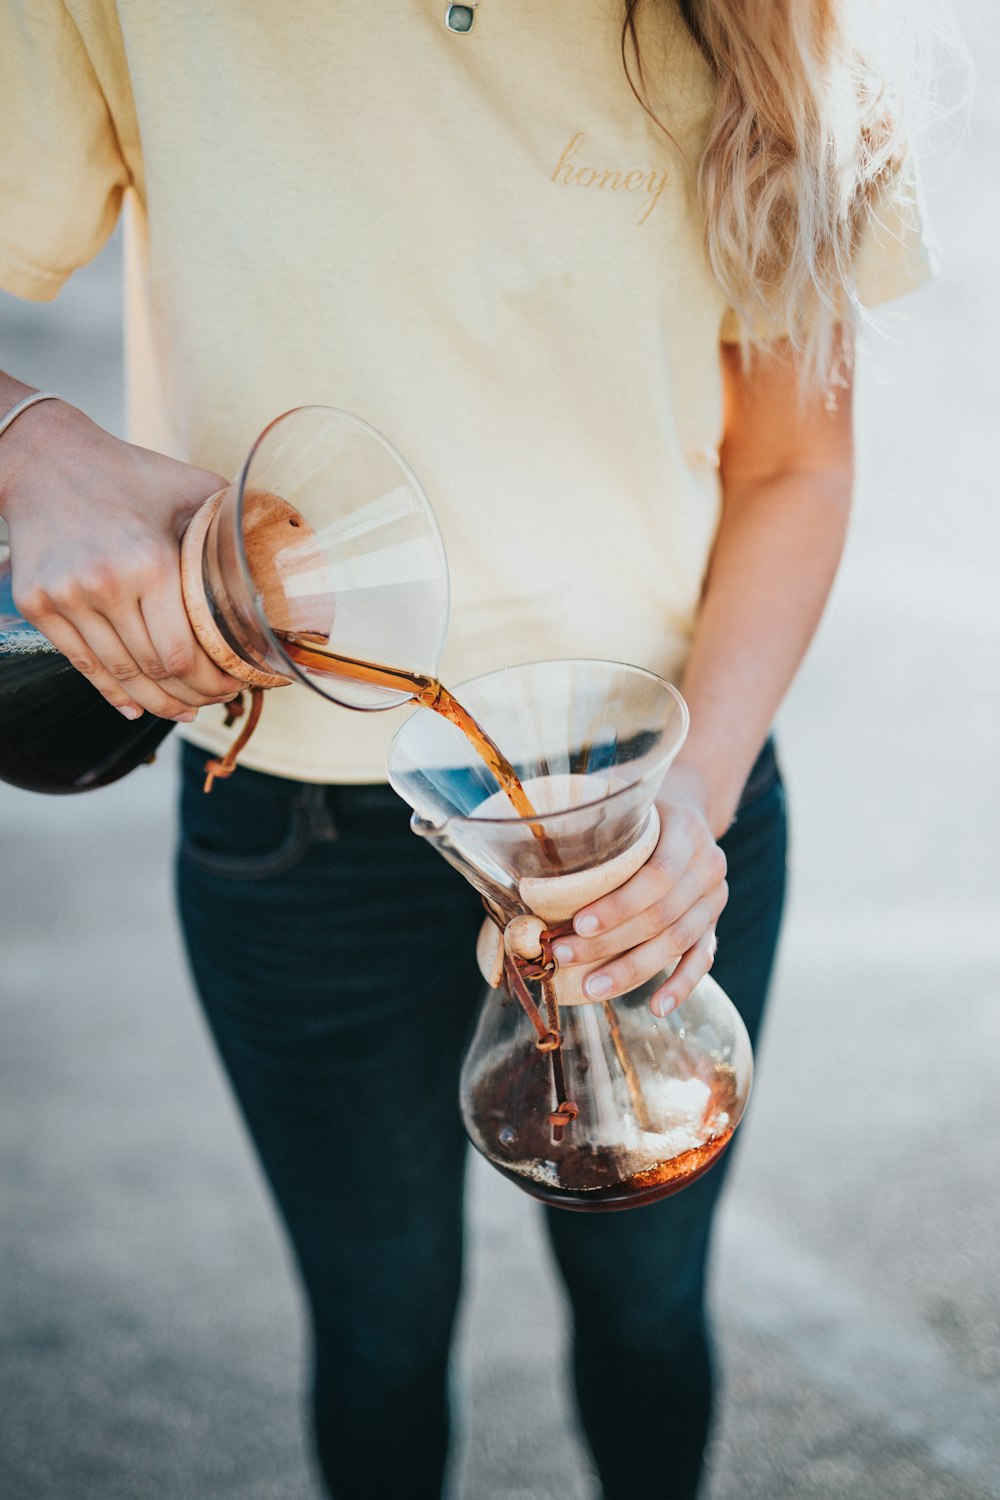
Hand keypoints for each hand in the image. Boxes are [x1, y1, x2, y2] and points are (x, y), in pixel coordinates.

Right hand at [0, 398, 242, 719]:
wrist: (45, 460)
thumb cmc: (129, 474)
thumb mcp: (191, 488)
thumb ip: (234, 523)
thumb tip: (286, 549)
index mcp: (149, 561)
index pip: (184, 653)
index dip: (214, 681)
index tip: (235, 683)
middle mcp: (103, 584)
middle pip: (154, 670)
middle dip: (192, 695)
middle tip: (214, 700)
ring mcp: (64, 598)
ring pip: (119, 675)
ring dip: (156, 702)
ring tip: (182, 710)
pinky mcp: (36, 604)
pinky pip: (81, 664)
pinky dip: (111, 692)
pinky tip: (135, 707)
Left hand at [549, 778, 728, 1016]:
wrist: (688, 806)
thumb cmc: (638, 809)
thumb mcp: (621, 802)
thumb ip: (589, 823)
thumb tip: (522, 853)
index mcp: (687, 830)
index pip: (657, 875)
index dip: (618, 904)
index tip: (577, 923)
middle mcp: (708, 865)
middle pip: (662, 916)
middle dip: (610, 943)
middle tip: (564, 956)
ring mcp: (714, 897)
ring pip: (677, 943)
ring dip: (632, 970)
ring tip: (592, 988)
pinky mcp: (713, 923)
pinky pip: (701, 959)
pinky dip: (680, 986)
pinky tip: (656, 1007)